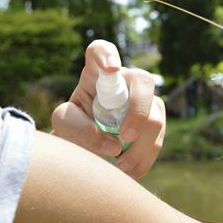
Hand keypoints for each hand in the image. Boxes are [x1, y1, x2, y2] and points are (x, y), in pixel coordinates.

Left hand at [52, 40, 165, 178]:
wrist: (85, 146)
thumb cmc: (72, 127)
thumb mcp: (64, 126)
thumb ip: (79, 130)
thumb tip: (114, 145)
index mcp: (96, 75)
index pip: (101, 51)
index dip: (107, 55)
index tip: (111, 70)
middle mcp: (125, 82)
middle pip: (143, 82)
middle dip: (139, 111)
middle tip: (125, 137)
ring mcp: (145, 101)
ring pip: (156, 117)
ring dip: (141, 146)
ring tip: (120, 167)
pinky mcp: (155, 123)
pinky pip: (159, 139)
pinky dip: (145, 160)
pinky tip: (130, 171)